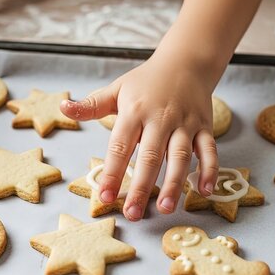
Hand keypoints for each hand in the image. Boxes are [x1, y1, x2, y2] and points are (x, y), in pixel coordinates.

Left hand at [61, 49, 218, 220]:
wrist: (186, 61)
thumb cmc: (147, 81)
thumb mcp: (117, 89)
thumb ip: (91, 105)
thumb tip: (63, 108)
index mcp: (135, 111)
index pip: (120, 145)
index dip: (113, 172)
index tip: (105, 197)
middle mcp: (161, 118)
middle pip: (151, 156)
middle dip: (142, 187)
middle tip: (133, 213)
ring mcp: (185, 123)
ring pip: (180, 156)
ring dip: (174, 183)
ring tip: (166, 208)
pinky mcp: (205, 127)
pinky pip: (210, 150)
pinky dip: (210, 170)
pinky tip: (205, 192)